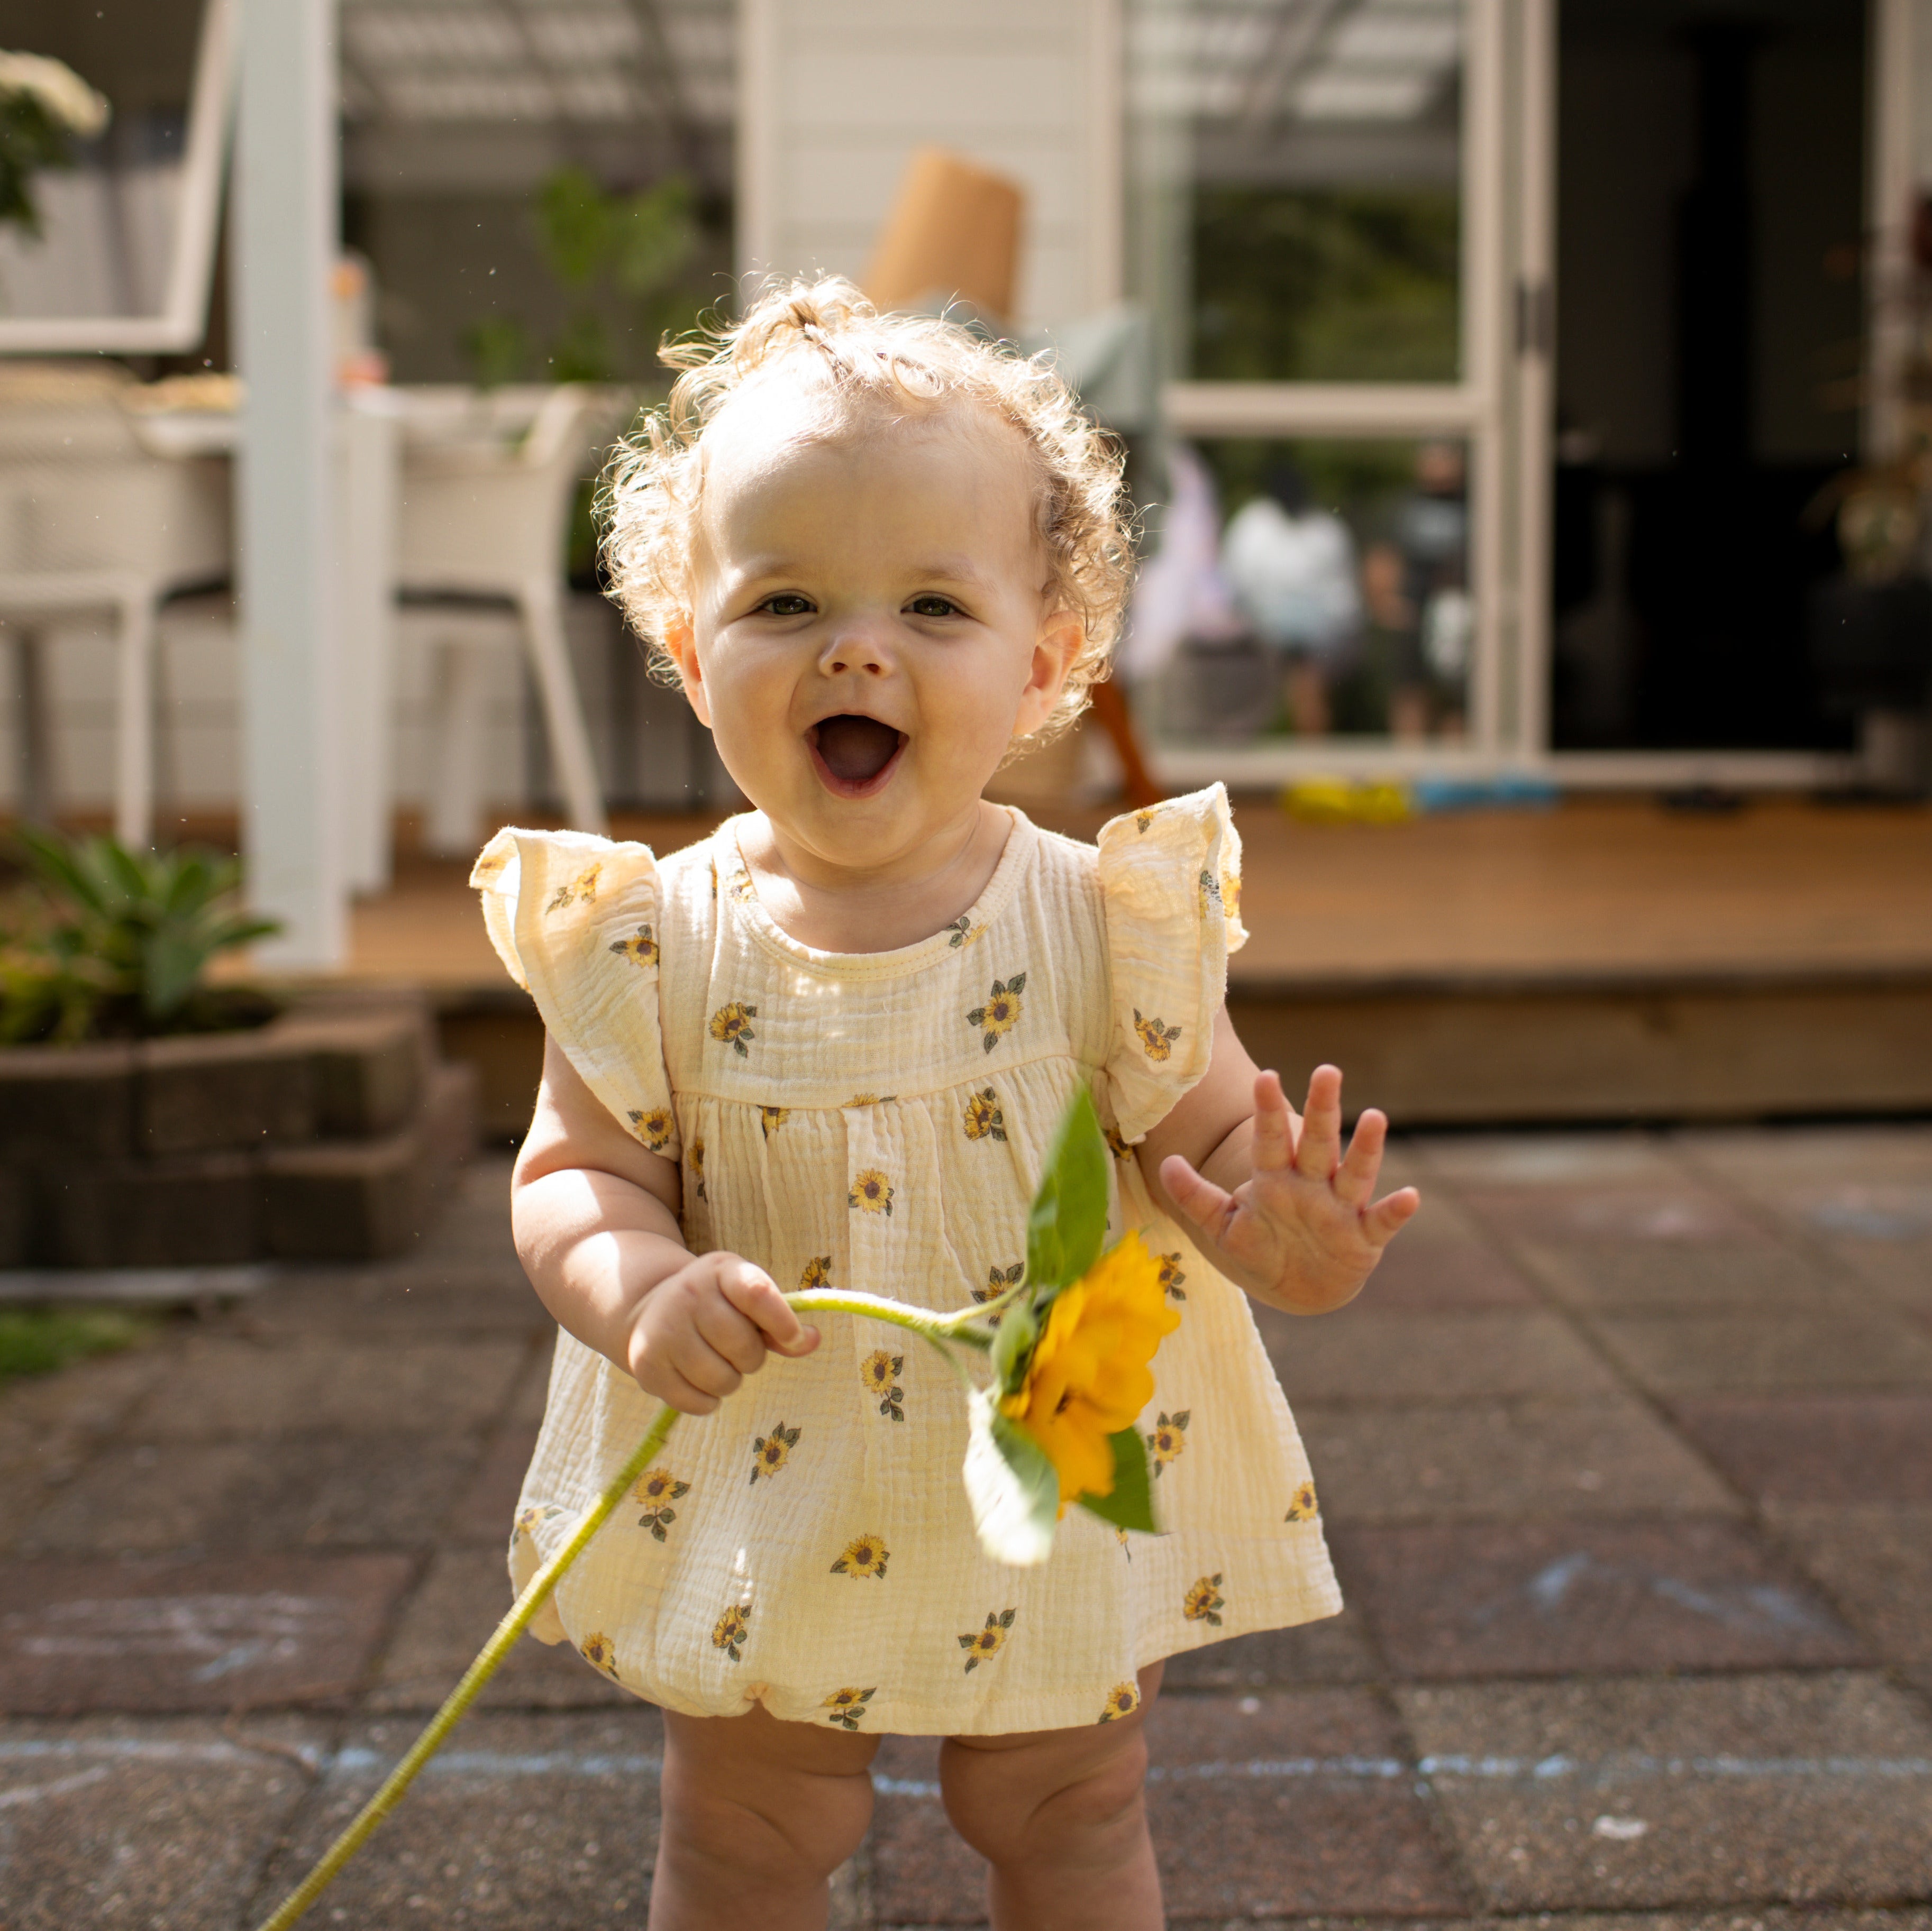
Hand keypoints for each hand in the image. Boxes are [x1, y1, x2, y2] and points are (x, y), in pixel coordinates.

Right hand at [625, 1251, 819, 1413]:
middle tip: (736, 1349)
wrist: (650, 1307)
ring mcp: (662, 1329)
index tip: (795, 1337)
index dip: (783, 1322)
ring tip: (716, 1362)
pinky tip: (696, 1379)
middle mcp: (687, 1294)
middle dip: (751, 1357)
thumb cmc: (715, 1306)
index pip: (757, 1294)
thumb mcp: (746, 1299)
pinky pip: (699, 1404)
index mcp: (720, 1270)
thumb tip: (812, 1340)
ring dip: (730, 1380)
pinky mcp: (645, 1365)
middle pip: (743, 1347)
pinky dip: (708, 1401)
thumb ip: (781, 1322)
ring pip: (723, 1380)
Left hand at [1159, 1065, 1418, 1312]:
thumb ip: (1195, 1197)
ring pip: (1354, 1172)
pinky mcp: (1364, 1238)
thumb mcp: (1222, 1226)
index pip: (1270, 1138)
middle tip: (1327, 1071)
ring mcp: (1340, 1209)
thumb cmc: (1260, 1248)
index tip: (1265, 1077)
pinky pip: (1383, 1221)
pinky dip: (1396, 1210)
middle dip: (1322, 1108)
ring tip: (1375, 1118)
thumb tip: (1165, 1165)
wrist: (1295, 1290)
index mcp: (1276, 1178)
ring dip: (1366, 1147)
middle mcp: (1312, 1184)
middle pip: (1318, 1142)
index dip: (1268, 1110)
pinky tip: (1411, 1196)